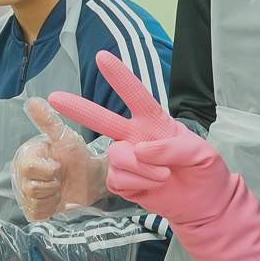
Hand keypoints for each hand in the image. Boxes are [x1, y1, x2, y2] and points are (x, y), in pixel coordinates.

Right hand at [11, 98, 109, 221]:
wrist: (91, 178)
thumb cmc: (78, 157)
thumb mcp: (65, 138)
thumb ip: (48, 121)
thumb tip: (33, 101)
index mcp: (26, 156)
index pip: (28, 169)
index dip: (48, 170)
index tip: (58, 164)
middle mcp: (21, 174)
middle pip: (30, 188)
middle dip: (52, 184)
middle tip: (61, 177)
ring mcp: (25, 193)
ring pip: (34, 201)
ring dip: (53, 196)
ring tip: (60, 187)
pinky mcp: (33, 209)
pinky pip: (36, 213)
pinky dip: (50, 208)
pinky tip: (56, 199)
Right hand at [49, 52, 235, 227]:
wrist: (204, 203)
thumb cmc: (205, 171)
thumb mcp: (201, 154)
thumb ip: (173, 148)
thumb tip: (140, 149)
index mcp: (155, 122)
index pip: (136, 95)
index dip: (120, 77)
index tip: (102, 58)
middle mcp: (135, 137)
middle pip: (102, 119)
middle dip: (78, 108)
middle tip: (54, 97)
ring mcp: (127, 159)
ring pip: (116, 156)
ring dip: (140, 168)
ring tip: (163, 176)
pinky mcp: (123, 182)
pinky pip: (117, 179)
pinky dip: (137, 184)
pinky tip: (152, 186)